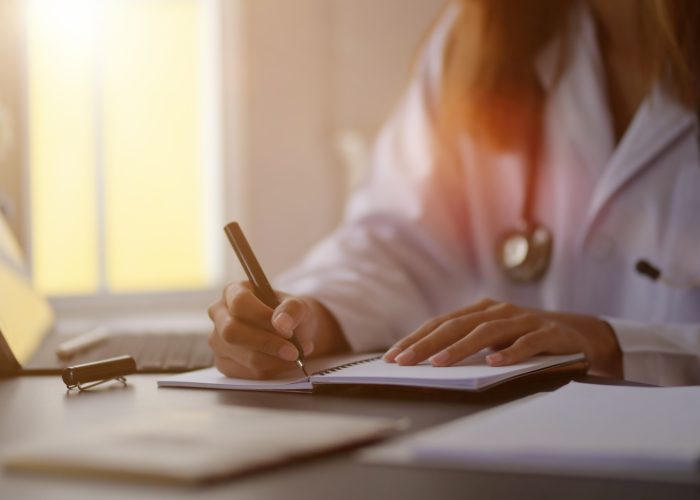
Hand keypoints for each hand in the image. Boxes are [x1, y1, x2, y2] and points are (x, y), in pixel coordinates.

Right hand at [207, 282, 347, 378]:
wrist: (291, 332)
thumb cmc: (289, 314)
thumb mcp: (297, 305)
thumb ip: (291, 309)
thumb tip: (281, 324)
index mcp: (233, 292)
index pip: (239, 303)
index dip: (262, 317)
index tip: (287, 330)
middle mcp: (219, 314)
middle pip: (232, 332)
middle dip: (266, 344)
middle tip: (294, 351)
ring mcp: (218, 340)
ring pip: (240, 355)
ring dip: (273, 360)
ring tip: (296, 356)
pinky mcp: (223, 363)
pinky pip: (244, 372)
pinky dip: (269, 371)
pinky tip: (283, 363)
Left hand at [382, 298, 621, 377]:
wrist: (577, 333)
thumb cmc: (524, 337)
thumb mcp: (492, 337)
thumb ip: (465, 343)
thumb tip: (424, 361)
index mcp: (479, 310)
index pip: (440, 323)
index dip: (415, 338)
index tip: (393, 356)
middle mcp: (498, 310)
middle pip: (456, 325)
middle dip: (426, 344)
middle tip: (404, 361)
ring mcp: (523, 320)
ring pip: (486, 332)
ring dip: (460, 348)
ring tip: (439, 363)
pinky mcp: (547, 334)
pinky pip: (526, 343)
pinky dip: (510, 353)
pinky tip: (495, 363)